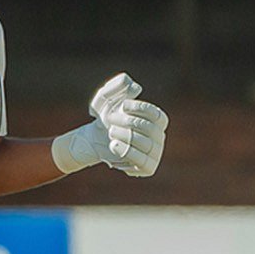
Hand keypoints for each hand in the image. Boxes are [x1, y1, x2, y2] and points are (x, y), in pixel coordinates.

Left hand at [52, 73, 168, 176]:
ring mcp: (155, 153)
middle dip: (128, 123)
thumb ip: (119, 85)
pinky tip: (114, 145)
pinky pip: (144, 162)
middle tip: (111, 120)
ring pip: (146, 145)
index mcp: (157, 120)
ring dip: (125, 137)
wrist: (94, 139)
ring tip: (110, 133)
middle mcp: (160, 137)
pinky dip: (127, 153)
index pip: (157, 115)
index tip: (123, 105)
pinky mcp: (147, 168)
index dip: (141, 109)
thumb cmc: (105, 116)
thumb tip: (136, 88)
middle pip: (150, 129)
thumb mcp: (107, 96)